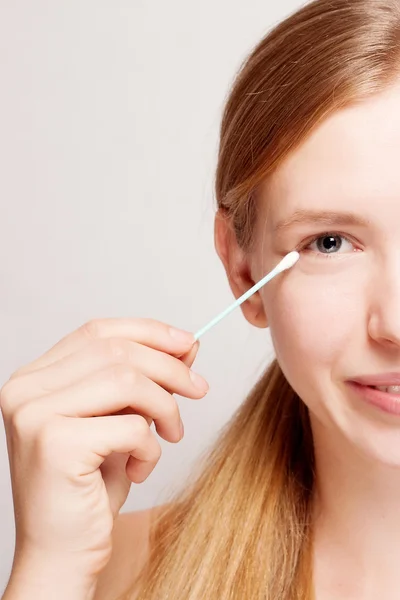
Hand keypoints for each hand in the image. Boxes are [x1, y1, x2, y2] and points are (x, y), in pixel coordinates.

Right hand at [0, 318, 208, 578]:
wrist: (62, 554)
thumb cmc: (90, 487)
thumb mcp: (121, 419)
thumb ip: (145, 380)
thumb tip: (188, 344)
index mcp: (36, 377)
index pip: (97, 331)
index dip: (149, 332)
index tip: (188, 344)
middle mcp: (26, 389)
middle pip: (115, 350)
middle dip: (169, 368)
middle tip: (199, 390)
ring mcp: (35, 414)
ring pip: (127, 380)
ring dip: (165, 407)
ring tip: (172, 433)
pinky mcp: (55, 444)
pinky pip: (130, 426)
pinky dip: (151, 447)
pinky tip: (141, 467)